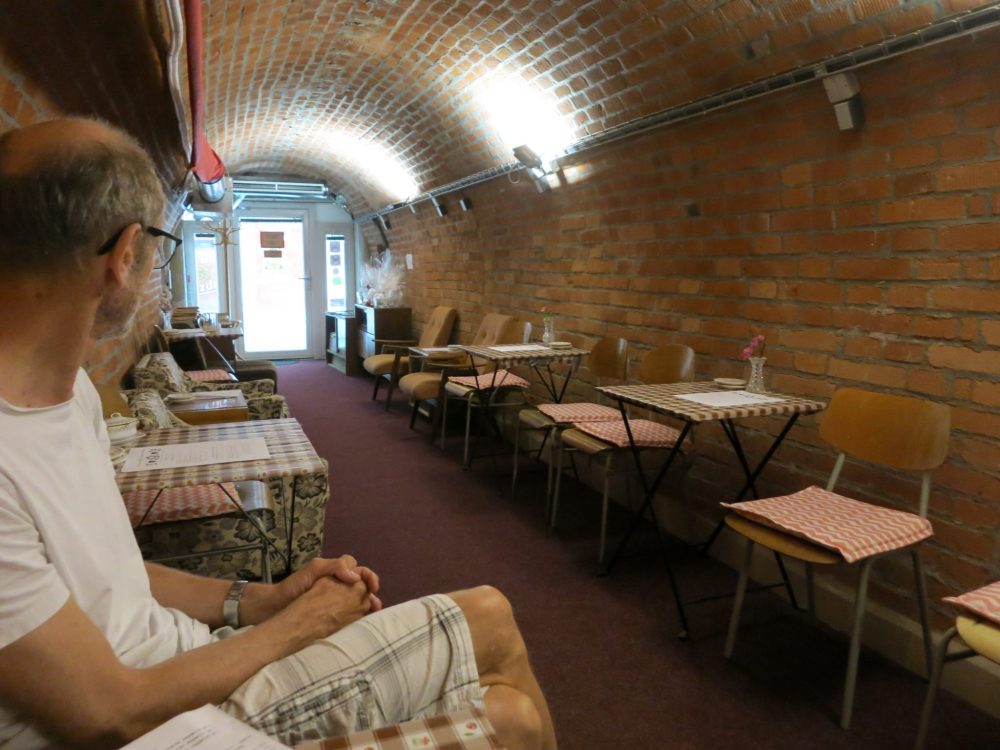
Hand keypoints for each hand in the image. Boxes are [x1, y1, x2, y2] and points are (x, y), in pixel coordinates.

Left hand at [247, 556, 381, 623]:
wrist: (273, 608)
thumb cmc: (292, 587)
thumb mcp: (313, 570)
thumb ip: (334, 567)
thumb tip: (355, 577)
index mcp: (334, 573)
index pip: (358, 569)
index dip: (368, 575)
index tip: (372, 585)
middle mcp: (336, 586)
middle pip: (361, 585)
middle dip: (371, 592)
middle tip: (375, 603)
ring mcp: (333, 601)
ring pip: (357, 600)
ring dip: (367, 605)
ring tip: (372, 613)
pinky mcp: (329, 616)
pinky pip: (348, 614)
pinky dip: (357, 616)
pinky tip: (360, 621)